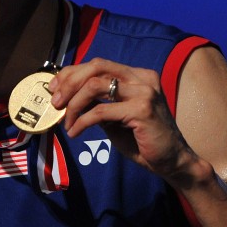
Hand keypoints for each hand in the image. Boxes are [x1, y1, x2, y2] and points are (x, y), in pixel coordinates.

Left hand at [47, 57, 195, 179]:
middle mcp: (142, 78)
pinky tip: (75, 133)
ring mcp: (144, 92)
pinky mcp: (142, 110)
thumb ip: (96, 103)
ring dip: (74, 104)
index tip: (54, 89)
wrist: (172, 161)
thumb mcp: (114, 117)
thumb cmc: (142, 140)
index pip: (98, 64)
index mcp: (137, 75)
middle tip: (56, 103)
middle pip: (96, 67)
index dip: (72, 74)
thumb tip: (65, 97)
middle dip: (70, 83)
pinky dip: (82, 122)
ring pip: (95, 86)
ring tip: (67, 122)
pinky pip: (101, 111)